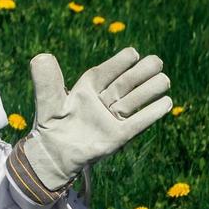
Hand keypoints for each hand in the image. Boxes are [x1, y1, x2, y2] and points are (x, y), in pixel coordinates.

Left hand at [17, 48, 172, 193]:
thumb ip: (46, 81)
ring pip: (135, 100)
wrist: (53, 155)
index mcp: (87, 88)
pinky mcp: (119, 135)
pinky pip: (138, 123)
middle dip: (141, 72)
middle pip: (126, 83)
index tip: (133, 53)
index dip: (119, 62)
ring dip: (150, 89)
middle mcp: (103, 100)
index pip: (105, 72)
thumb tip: (41, 56)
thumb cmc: (49, 127)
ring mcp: (112, 117)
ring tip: (163, 79)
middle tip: (156, 61)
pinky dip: (152, 113)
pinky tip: (167, 102)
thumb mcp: (47, 102)